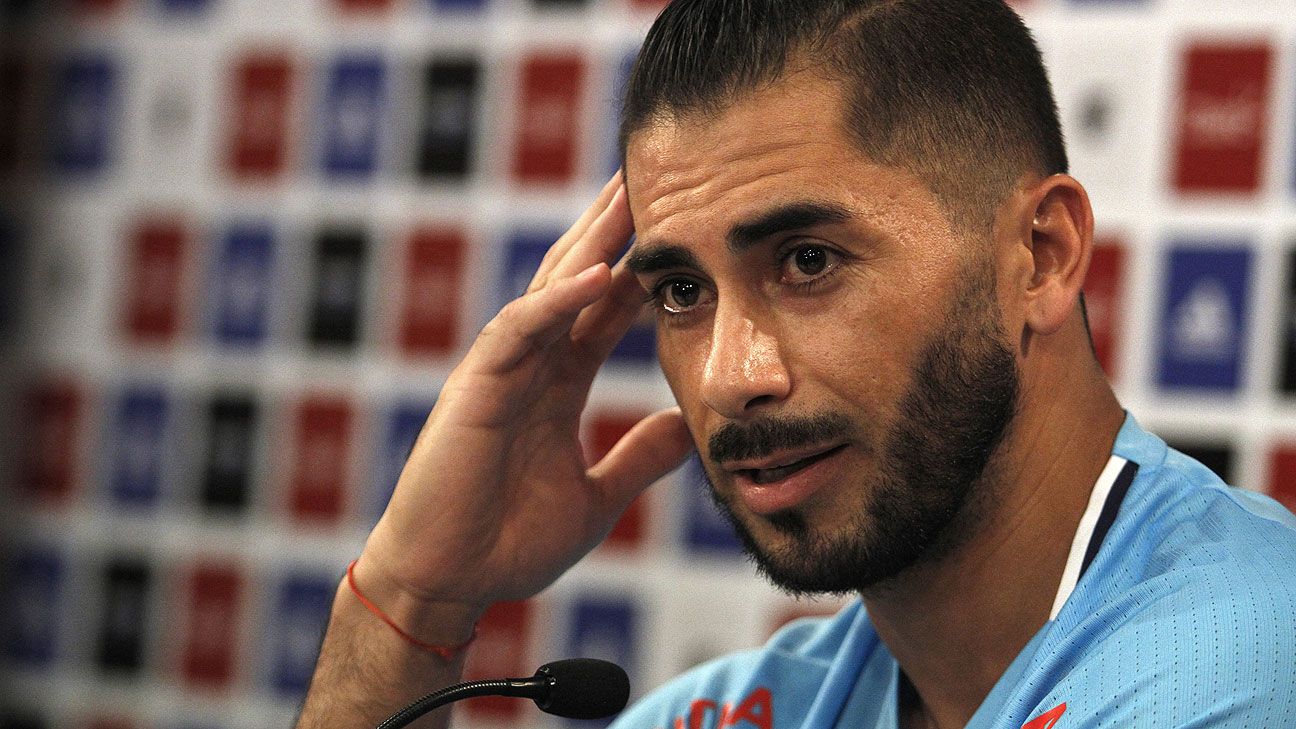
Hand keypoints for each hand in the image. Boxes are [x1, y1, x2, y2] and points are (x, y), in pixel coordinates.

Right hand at [357, 174, 694, 635]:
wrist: (449, 581)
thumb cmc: (508, 542)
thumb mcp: (597, 497)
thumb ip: (639, 458)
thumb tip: (691, 428)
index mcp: (557, 383)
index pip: (606, 310)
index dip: (642, 270)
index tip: (687, 231)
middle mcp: (530, 365)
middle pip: (579, 280)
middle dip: (616, 231)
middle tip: (658, 177)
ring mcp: (501, 371)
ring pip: (550, 289)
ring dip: (591, 242)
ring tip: (630, 195)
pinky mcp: (476, 388)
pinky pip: (519, 332)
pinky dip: (556, 302)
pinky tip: (597, 273)